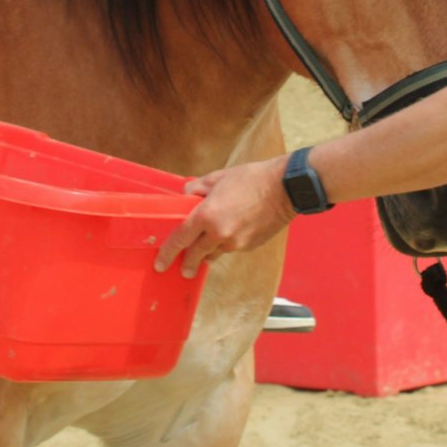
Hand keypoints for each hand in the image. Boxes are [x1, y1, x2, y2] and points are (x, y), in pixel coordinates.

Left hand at [153, 157, 296, 278]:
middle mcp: (219, 233)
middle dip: (186, 264)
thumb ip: (197, 189)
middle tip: (182, 269)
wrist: (285, 189)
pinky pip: (231, 249)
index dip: (167, 253)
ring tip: (206, 247)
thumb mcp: (218, 177)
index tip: (160, 263)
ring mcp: (235, 242)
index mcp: (207, 215)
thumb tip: (186, 196)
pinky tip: (231, 232)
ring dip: (207, 252)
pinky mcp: (249, 246)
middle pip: (195, 255)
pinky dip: (226, 244)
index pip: (180, 239)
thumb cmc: (252, 179)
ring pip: (214, 254)